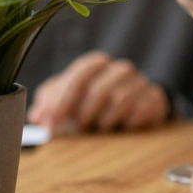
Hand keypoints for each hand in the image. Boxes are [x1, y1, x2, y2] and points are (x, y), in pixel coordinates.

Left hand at [27, 51, 169, 131]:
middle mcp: (120, 69)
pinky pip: (140, 110)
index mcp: (96, 63)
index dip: (61, 103)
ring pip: (119, 101)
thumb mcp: (70, 97)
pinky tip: (122, 127)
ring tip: (99, 127)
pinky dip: (128, 122)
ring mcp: (140, 82)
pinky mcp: (155, 97)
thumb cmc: (96, 101)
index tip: (50, 125)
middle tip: (76, 128)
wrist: (137, 104)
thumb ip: (51, 102)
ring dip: (104, 120)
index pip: (77, 78)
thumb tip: (37, 116)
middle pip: (98, 90)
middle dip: (83, 114)